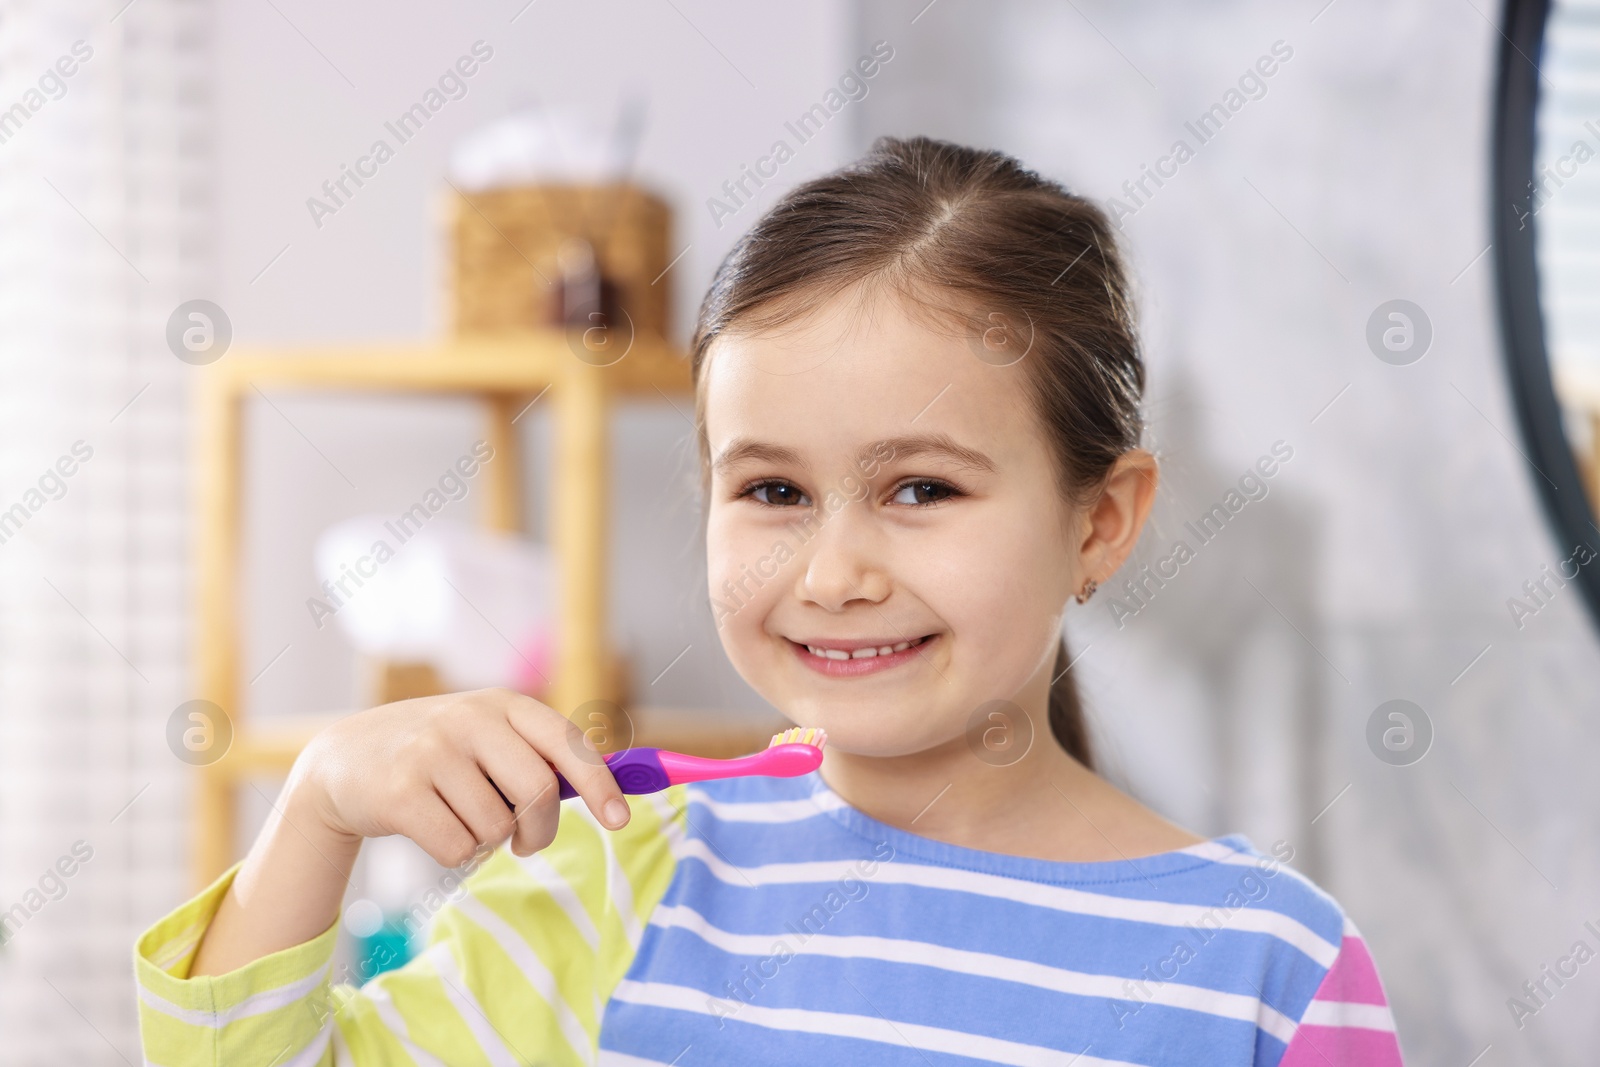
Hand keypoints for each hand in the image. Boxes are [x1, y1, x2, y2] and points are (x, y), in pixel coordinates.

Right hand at [289, 688, 629, 866]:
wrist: (344, 761)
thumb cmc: (437, 757)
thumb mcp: (486, 738)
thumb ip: (539, 758)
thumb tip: (609, 794)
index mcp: (503, 704)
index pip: (567, 743)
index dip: (600, 784)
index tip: (620, 821)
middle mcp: (470, 719)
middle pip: (539, 792)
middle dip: (540, 830)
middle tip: (527, 842)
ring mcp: (432, 753)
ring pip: (497, 827)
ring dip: (487, 840)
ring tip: (460, 818)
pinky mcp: (400, 792)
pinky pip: (458, 847)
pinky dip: (454, 852)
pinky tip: (432, 828)